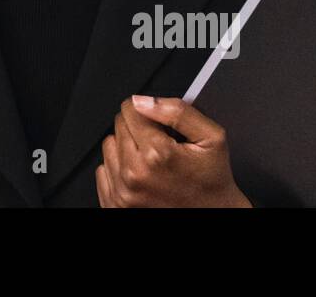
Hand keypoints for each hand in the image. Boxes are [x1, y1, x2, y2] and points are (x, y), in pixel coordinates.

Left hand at [96, 95, 251, 207]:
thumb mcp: (211, 137)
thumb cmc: (212, 178)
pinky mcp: (116, 204)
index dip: (147, 111)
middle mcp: (135, 173)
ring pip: (109, 146)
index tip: (159, 124)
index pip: (130, 109)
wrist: (213, 214)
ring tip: (151, 160)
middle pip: (118, 125)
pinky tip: (141, 174)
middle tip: (161, 145)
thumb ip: (177, 111)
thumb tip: (142, 101)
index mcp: (157, 153)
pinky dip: (118, 168)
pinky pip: (102, 169)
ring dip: (126, 147)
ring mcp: (123, 192)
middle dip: (138, 128)